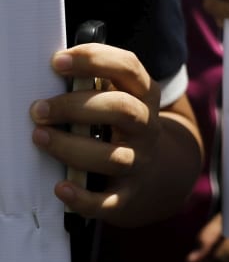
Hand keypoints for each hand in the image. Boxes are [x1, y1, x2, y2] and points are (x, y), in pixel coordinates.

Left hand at [30, 44, 193, 226]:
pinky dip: (84, 197)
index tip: (57, 62)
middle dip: (75, 106)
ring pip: (113, 157)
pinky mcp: (127, 194)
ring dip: (72, 146)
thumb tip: (52, 72)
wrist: (155, 172)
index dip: (94, 60)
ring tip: (41, 137)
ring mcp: (139, 161)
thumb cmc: (119, 126)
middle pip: (122, 110)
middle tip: (39, 109)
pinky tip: (61, 187)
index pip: (128, 68)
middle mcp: (147, 127)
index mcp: (144, 95)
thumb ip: (94, 84)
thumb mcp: (120, 97)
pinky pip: (109, 201)